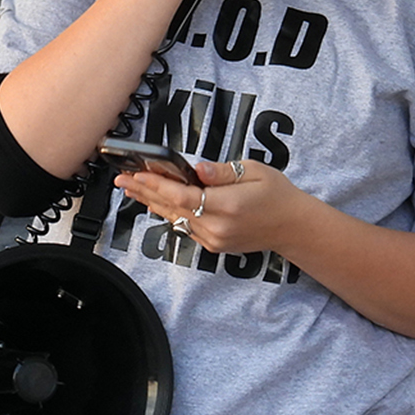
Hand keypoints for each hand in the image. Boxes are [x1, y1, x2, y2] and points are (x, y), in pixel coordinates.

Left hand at [112, 155, 303, 254]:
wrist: (292, 226)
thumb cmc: (276, 193)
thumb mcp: (254, 171)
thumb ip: (222, 171)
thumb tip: (197, 169)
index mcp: (228, 205)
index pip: (182, 196)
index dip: (157, 184)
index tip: (138, 173)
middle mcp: (217, 226)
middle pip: (172, 208)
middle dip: (145, 191)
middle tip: (122, 179)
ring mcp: (214, 239)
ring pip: (175, 218)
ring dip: (151, 202)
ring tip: (131, 188)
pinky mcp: (214, 245)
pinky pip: (185, 227)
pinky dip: (168, 213)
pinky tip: (154, 202)